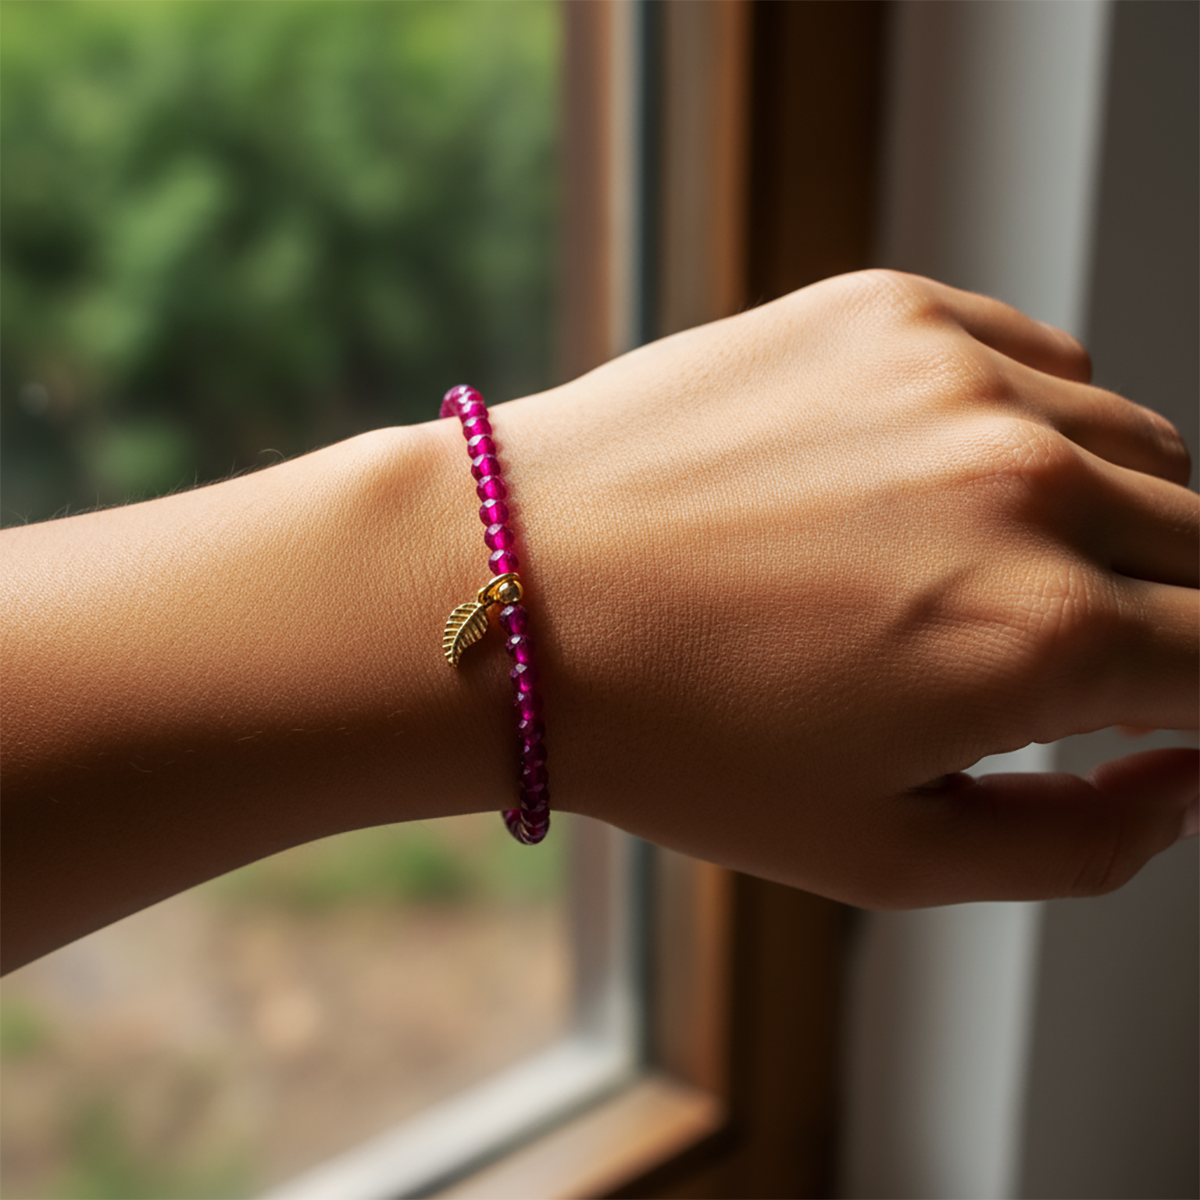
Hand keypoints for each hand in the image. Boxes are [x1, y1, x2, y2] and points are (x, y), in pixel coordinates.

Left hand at [499, 269, 1199, 905]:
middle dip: (1174, 615)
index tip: (1166, 711)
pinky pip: (1041, 360)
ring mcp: (956, 378)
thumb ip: (1076, 843)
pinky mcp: (888, 312)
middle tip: (1067, 654)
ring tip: (987, 568)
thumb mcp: (882, 855)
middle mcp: (1024, 486)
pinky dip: (1034, 424)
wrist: (515, 590)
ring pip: (1138, 445)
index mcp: (1039, 638)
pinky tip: (943, 479)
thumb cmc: (674, 738)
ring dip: (1106, 517)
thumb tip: (1179, 781)